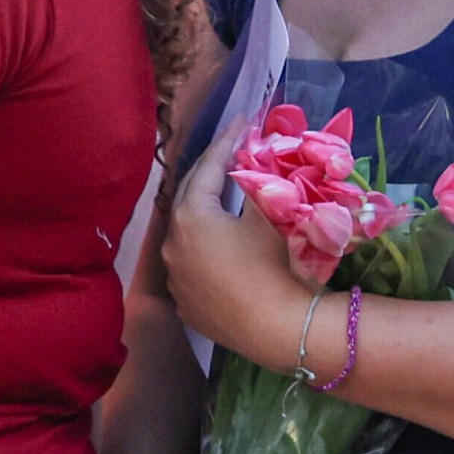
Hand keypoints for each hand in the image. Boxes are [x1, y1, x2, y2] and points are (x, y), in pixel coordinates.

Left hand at [162, 118, 315, 366]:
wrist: (281, 331)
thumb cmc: (276, 267)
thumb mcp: (271, 215)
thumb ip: (260, 181)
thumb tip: (257, 159)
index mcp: (191, 216)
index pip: (208, 167)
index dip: (228, 141)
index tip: (244, 121)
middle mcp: (172, 244)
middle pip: (191, 198)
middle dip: (212, 173)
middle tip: (233, 151)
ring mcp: (175, 278)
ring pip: (188, 234)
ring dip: (205, 214)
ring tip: (226, 196)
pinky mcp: (186, 305)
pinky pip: (192, 266)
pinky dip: (205, 250)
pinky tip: (223, 247)